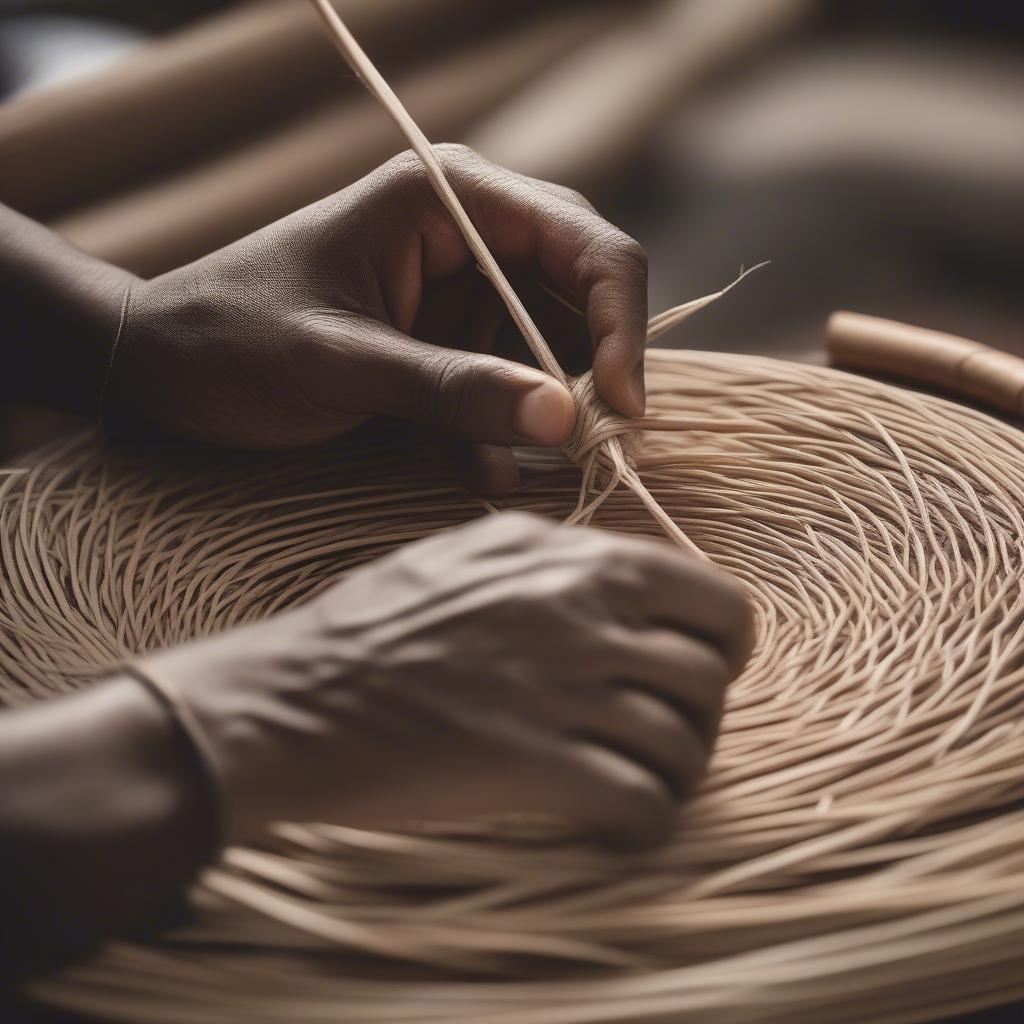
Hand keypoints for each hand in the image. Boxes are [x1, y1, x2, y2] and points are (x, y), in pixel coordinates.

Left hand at [108, 145, 648, 493]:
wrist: (162, 370)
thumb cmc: (229, 339)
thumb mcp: (337, 362)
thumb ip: (447, 387)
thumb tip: (561, 420)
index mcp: (449, 198)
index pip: (584, 243)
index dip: (621, 323)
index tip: (622, 407)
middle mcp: (471, 237)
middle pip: (583, 296)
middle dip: (597, 374)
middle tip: (600, 448)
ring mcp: (463, 296)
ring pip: (554, 352)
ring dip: (555, 413)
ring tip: (540, 466)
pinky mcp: (449, 348)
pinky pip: (509, 388)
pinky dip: (507, 433)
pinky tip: (485, 471)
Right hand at [137, 512, 752, 848]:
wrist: (296, 699)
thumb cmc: (371, 627)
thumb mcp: (465, 553)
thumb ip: (548, 553)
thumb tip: (609, 573)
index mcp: (571, 561)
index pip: (711, 594)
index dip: (723, 641)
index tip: (701, 668)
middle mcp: (580, 617)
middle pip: (710, 671)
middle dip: (707, 710)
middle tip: (674, 732)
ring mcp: (562, 692)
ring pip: (686, 741)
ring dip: (678, 771)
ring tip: (645, 782)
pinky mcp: (537, 767)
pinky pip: (644, 800)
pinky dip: (647, 820)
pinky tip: (619, 824)